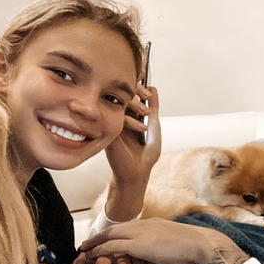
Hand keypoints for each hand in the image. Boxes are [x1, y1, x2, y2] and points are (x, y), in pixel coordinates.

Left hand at [79, 217, 249, 263]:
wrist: (200, 244)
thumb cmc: (193, 246)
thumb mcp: (174, 241)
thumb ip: (163, 244)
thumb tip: (161, 252)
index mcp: (152, 224)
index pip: (126, 227)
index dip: (113, 233)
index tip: (104, 238)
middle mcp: (143, 225)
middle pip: (114, 229)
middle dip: (98, 237)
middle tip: (85, 245)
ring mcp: (139, 233)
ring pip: (109, 236)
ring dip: (94, 244)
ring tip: (83, 252)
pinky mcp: (137, 245)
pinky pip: (111, 247)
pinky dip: (99, 251)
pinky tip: (90, 257)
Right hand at [104, 85, 161, 220]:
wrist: (136, 174)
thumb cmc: (146, 155)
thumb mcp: (154, 129)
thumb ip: (153, 111)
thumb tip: (153, 89)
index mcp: (128, 117)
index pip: (129, 96)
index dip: (139, 89)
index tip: (151, 90)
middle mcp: (118, 118)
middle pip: (122, 96)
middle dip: (137, 92)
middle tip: (147, 95)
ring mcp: (112, 124)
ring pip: (118, 104)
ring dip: (135, 105)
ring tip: (146, 113)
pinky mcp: (109, 132)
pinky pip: (116, 117)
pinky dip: (131, 120)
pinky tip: (142, 128)